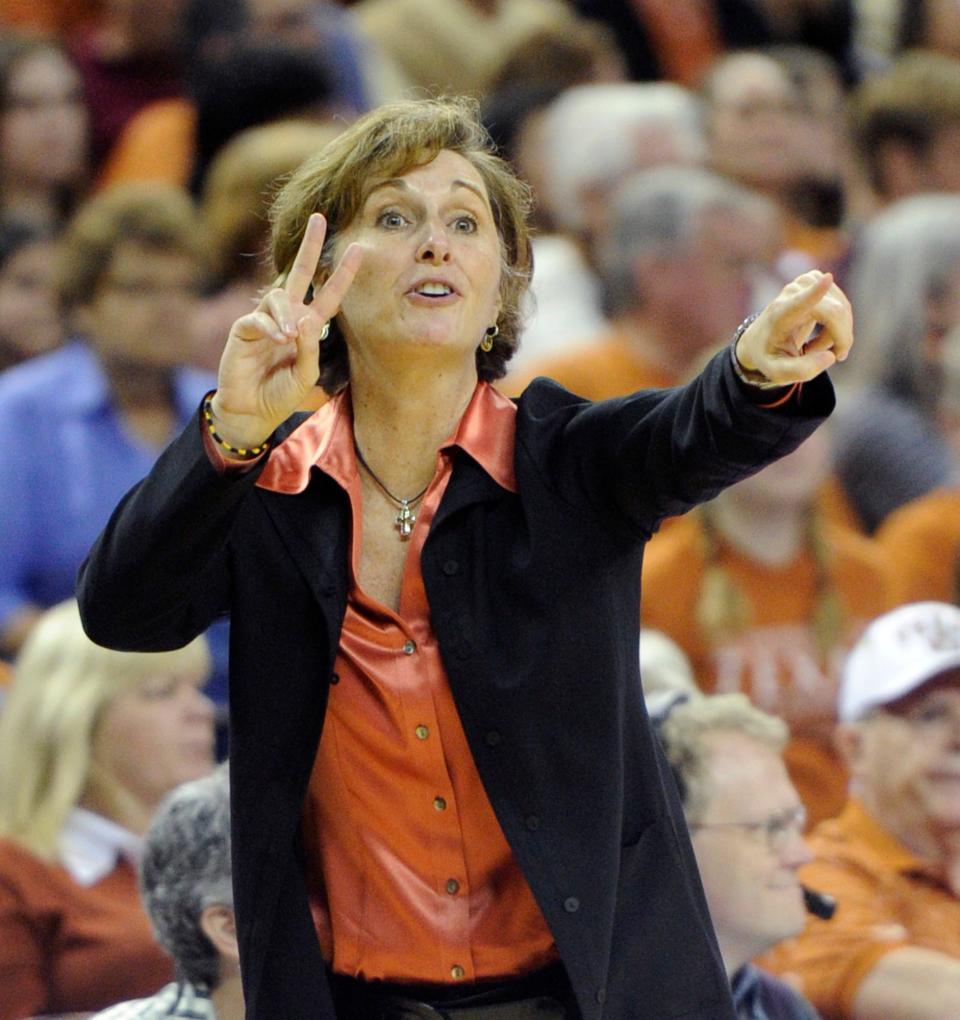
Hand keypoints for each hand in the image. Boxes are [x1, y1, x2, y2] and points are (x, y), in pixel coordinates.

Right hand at [210, 213, 363, 448]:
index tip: (358, 248)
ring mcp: (265, 319)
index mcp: (308, 326)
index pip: (329, 294)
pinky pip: (258, 317)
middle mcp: (288, 316)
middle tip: (320, 218)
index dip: (343, 274)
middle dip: (311, 246)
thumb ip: (311, 349)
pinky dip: (270, 327)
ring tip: (288, 336)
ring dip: (286, 314)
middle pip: (300, 273)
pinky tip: (277, 338)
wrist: (252, 410)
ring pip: (278, 295)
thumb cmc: (282, 393)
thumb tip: (306, 318)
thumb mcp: (307, 375)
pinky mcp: (244, 328)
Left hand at [736, 270, 852, 385]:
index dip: (815, 292)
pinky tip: (820, 332)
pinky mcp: (814, 279)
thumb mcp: (777, 372)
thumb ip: (801, 371)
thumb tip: (831, 357)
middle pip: (834, 313)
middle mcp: (791, 294)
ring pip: (841, 310)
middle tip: (823, 357)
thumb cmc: (770, 355)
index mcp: (780, 315)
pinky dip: (837, 324)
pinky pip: (841, 305)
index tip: (827, 279)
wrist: (760, 339)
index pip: (799, 303)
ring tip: (812, 347)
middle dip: (839, 339)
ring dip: (835, 334)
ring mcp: (804, 283)